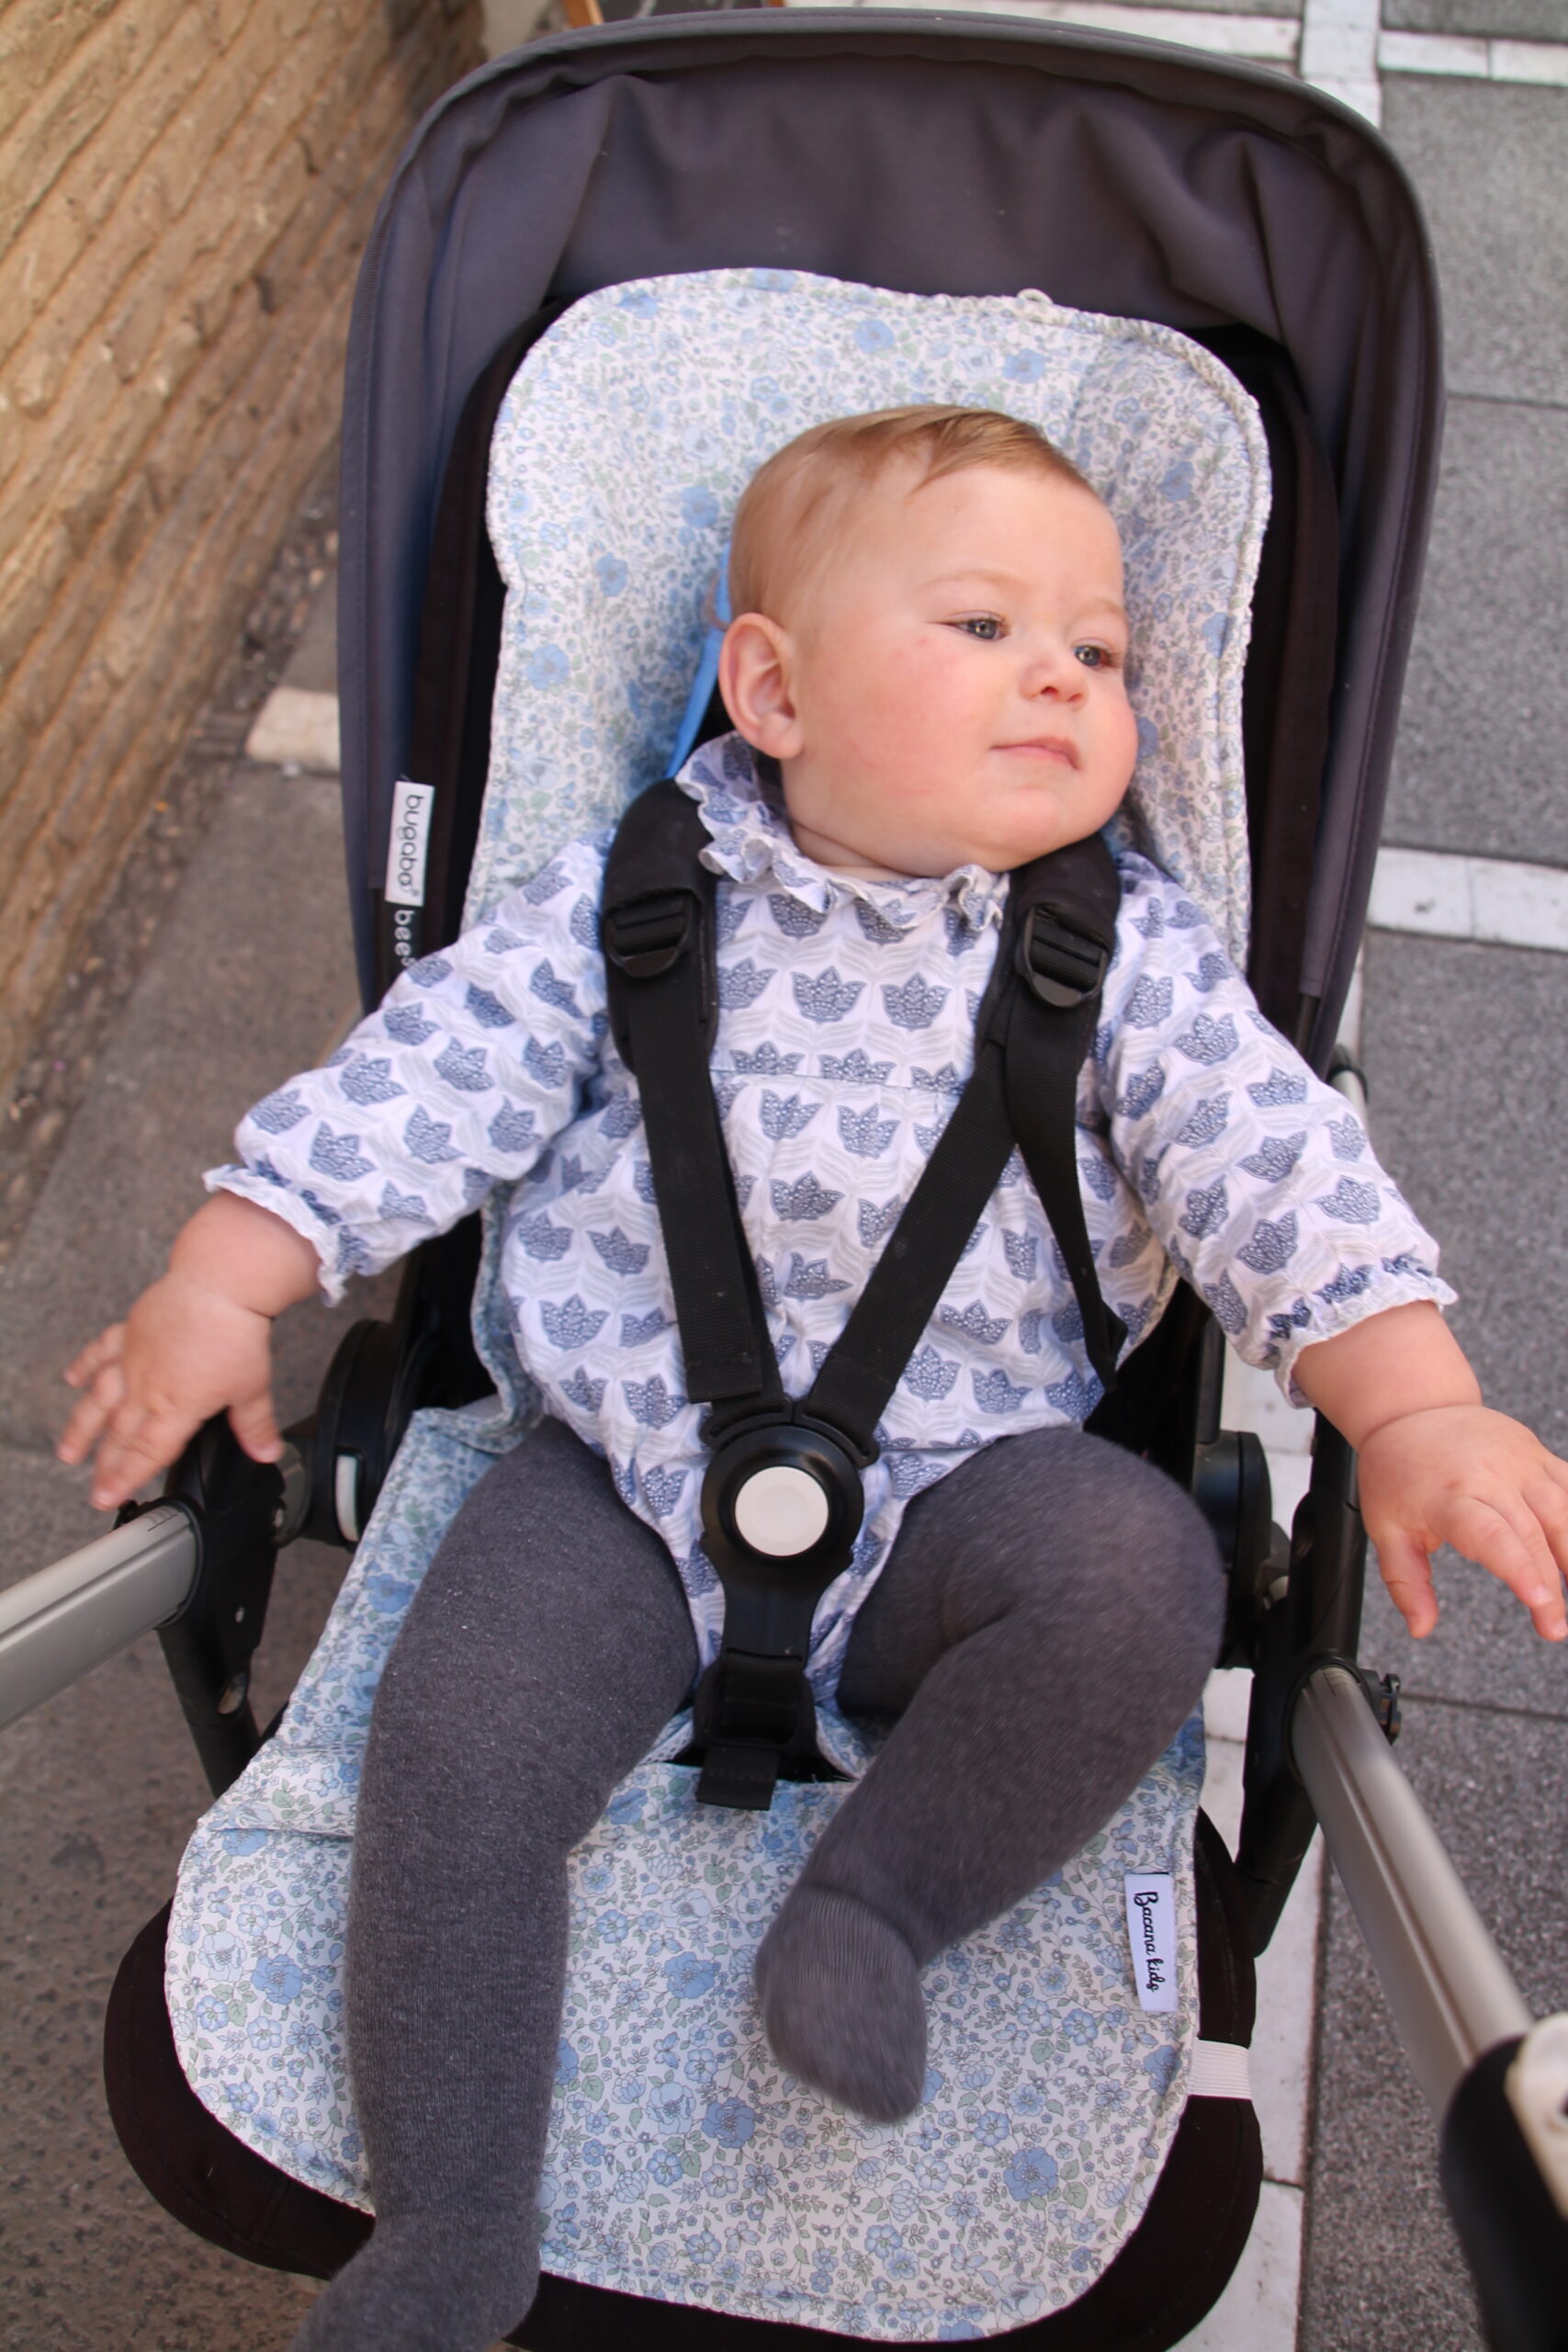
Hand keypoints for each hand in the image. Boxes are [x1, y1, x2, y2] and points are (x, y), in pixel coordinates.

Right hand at [58, 1273, 282, 1511]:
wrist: (219, 1284)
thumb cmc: (235, 1332)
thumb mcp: (253, 1387)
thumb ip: (255, 1426)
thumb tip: (267, 1453)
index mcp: (176, 1407)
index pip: (146, 1454)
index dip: (125, 1479)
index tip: (108, 1497)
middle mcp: (147, 1387)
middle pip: (120, 1435)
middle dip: (105, 1467)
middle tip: (93, 1490)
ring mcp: (133, 1359)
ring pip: (99, 1401)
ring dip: (82, 1429)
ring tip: (68, 1451)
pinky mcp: (130, 1331)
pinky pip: (101, 1351)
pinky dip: (85, 1364)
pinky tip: (73, 1378)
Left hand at [1357, 1404, 1567, 1643]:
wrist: (1413, 1410)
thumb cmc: (1398, 1470)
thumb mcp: (1386, 1528)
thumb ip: (1406, 1582)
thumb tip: (1421, 1628)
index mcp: (1450, 1495)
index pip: (1491, 1534)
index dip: (1519, 1569)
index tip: (1540, 1602)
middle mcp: (1492, 1475)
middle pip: (1533, 1535)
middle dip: (1551, 1588)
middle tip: (1554, 1628)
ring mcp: (1522, 1464)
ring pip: (1564, 1512)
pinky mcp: (1540, 1457)